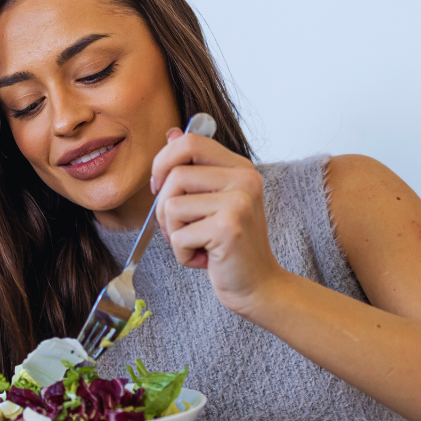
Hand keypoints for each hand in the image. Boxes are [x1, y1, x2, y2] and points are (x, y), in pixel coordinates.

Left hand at [150, 128, 284, 314]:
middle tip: (179, 229)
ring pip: (172, 205)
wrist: (258, 286)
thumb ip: (196, 169)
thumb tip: (172, 134)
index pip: (190, 142)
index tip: (161, 186)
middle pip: (175, 174)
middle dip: (164, 207)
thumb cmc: (232, 248)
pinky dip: (182, 254)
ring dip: (173, 232)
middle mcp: (244, 180)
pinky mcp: (227, 228)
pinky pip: (178, 235)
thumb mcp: (215, 202)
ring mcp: (238, 203)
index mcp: (241, 169)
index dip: (164, 162)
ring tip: (196, 245)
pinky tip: (204, 259)